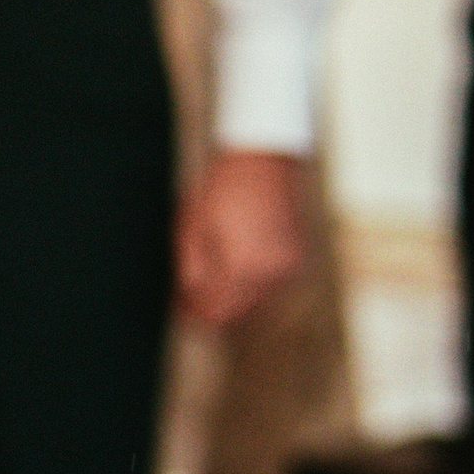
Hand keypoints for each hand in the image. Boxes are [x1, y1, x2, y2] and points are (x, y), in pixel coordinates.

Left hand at [177, 148, 307, 329]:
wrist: (263, 158)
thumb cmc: (224, 188)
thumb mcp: (193, 228)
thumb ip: (189, 271)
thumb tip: (187, 300)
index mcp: (243, 266)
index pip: (215, 312)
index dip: (193, 315)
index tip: (178, 309)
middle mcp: (270, 273)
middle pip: (235, 312)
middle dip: (210, 307)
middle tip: (187, 295)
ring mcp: (287, 267)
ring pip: (253, 302)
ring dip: (231, 298)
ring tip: (208, 277)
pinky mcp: (295, 258)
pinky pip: (268, 285)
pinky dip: (249, 284)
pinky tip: (234, 265)